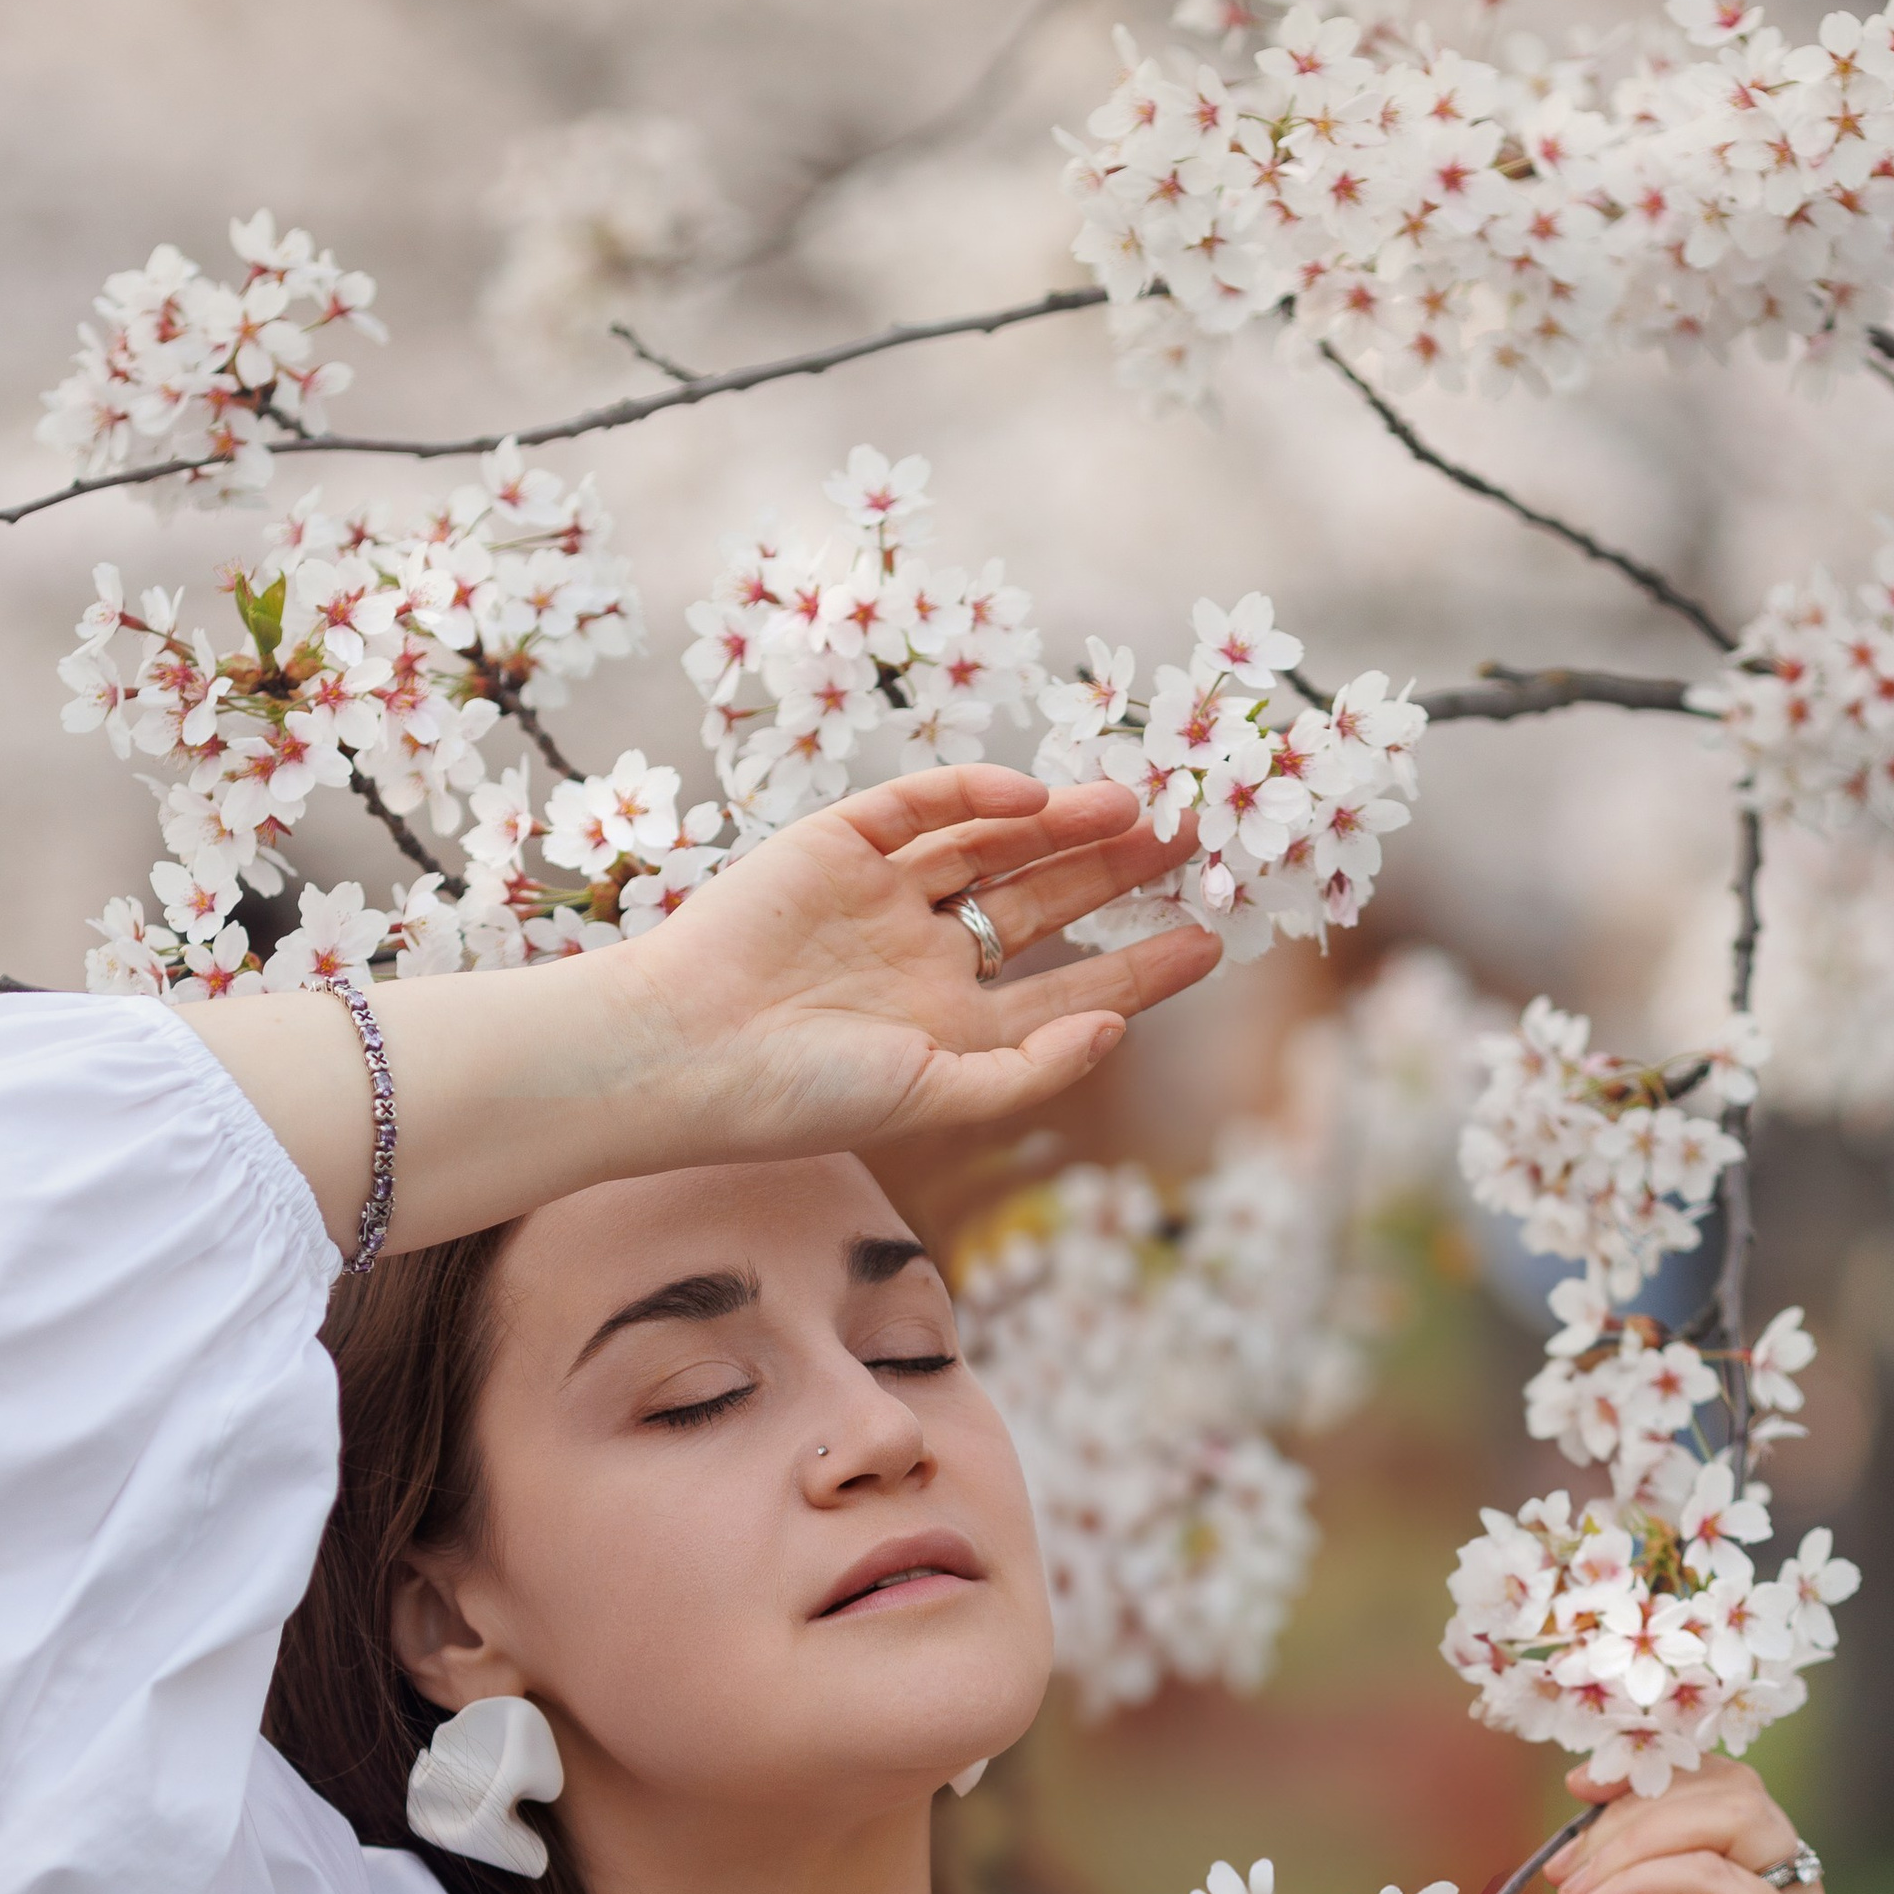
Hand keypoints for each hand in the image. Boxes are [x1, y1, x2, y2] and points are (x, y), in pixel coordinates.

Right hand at [623, 765, 1220, 1158]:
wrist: (683, 1053)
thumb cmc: (801, 1097)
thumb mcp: (934, 1099)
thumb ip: (1030, 1068)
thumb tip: (1115, 1030)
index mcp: (955, 1028)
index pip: (1071, 987)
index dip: (1140, 967)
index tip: (1209, 940)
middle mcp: (926, 957)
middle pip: (1043, 903)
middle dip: (1116, 875)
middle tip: (1193, 842)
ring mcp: (883, 896)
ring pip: (994, 846)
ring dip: (1063, 827)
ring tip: (1136, 810)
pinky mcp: (837, 843)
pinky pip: (921, 805)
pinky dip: (977, 794)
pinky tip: (1035, 796)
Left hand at [1551, 1758, 1848, 1893]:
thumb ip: (1620, 1878)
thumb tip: (1598, 1802)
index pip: (1726, 1792)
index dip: (1651, 1774)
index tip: (1579, 1790)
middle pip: (1735, 1792)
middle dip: (1635, 1810)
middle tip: (1565, 1871)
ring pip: (1737, 1818)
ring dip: (1633, 1842)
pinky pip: (1721, 1880)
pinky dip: (1642, 1884)